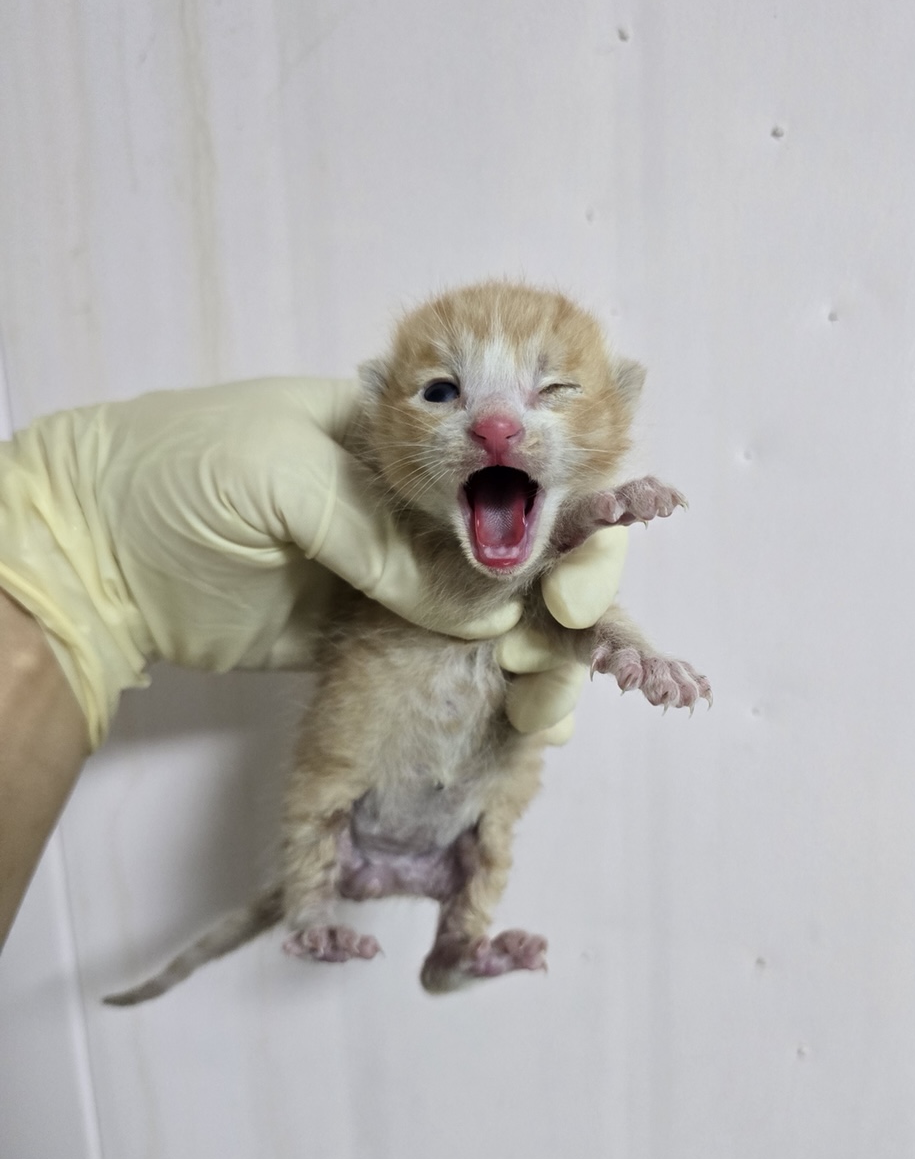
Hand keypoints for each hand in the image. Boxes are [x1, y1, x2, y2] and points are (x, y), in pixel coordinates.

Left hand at [0, 379, 623, 745]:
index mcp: (402, 439)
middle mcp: (410, 506)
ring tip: (548, 699)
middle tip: (571, 630)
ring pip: (489, 610)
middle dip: (561, 586)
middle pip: (516, 544)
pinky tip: (530, 719)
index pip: (509, 466)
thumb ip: (385, 539)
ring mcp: (391, 576)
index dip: (561, 512)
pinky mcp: (366, 638)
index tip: (579, 570)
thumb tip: (487, 610)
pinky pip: (439, 660)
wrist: (92, 556)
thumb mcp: (286, 476)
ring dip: (535, 650)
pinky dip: (487, 688)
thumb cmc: (181, 474)